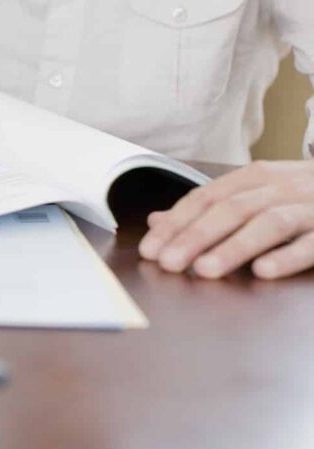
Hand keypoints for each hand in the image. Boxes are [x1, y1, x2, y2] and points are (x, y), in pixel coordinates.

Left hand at [139, 160, 313, 279]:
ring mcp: (311, 206)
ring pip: (268, 222)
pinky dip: (287, 256)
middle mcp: (281, 186)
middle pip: (232, 209)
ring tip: (205, 270)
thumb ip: (209, 208)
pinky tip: (264, 271)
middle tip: (169, 263)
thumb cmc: (304, 195)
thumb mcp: (257, 193)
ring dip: (234, 247)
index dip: (177, 223)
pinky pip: (312, 242)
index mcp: (256, 177)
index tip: (151, 249)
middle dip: (196, 237)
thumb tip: (158, 221)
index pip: (207, 197)